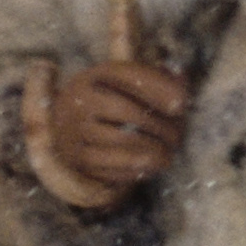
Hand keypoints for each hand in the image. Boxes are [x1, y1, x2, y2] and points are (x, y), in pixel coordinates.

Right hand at [23, 0, 189, 211]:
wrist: (63, 129)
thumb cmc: (107, 102)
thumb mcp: (123, 84)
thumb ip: (154, 78)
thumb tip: (182, 75)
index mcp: (94, 76)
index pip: (129, 76)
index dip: (158, 89)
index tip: (182, 104)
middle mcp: (79, 100)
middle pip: (127, 111)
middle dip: (160, 126)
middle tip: (178, 137)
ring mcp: (75, 132)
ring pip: (120, 142)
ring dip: (152, 151)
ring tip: (168, 155)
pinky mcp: (78, 160)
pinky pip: (112, 168)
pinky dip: (137, 169)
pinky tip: (151, 166)